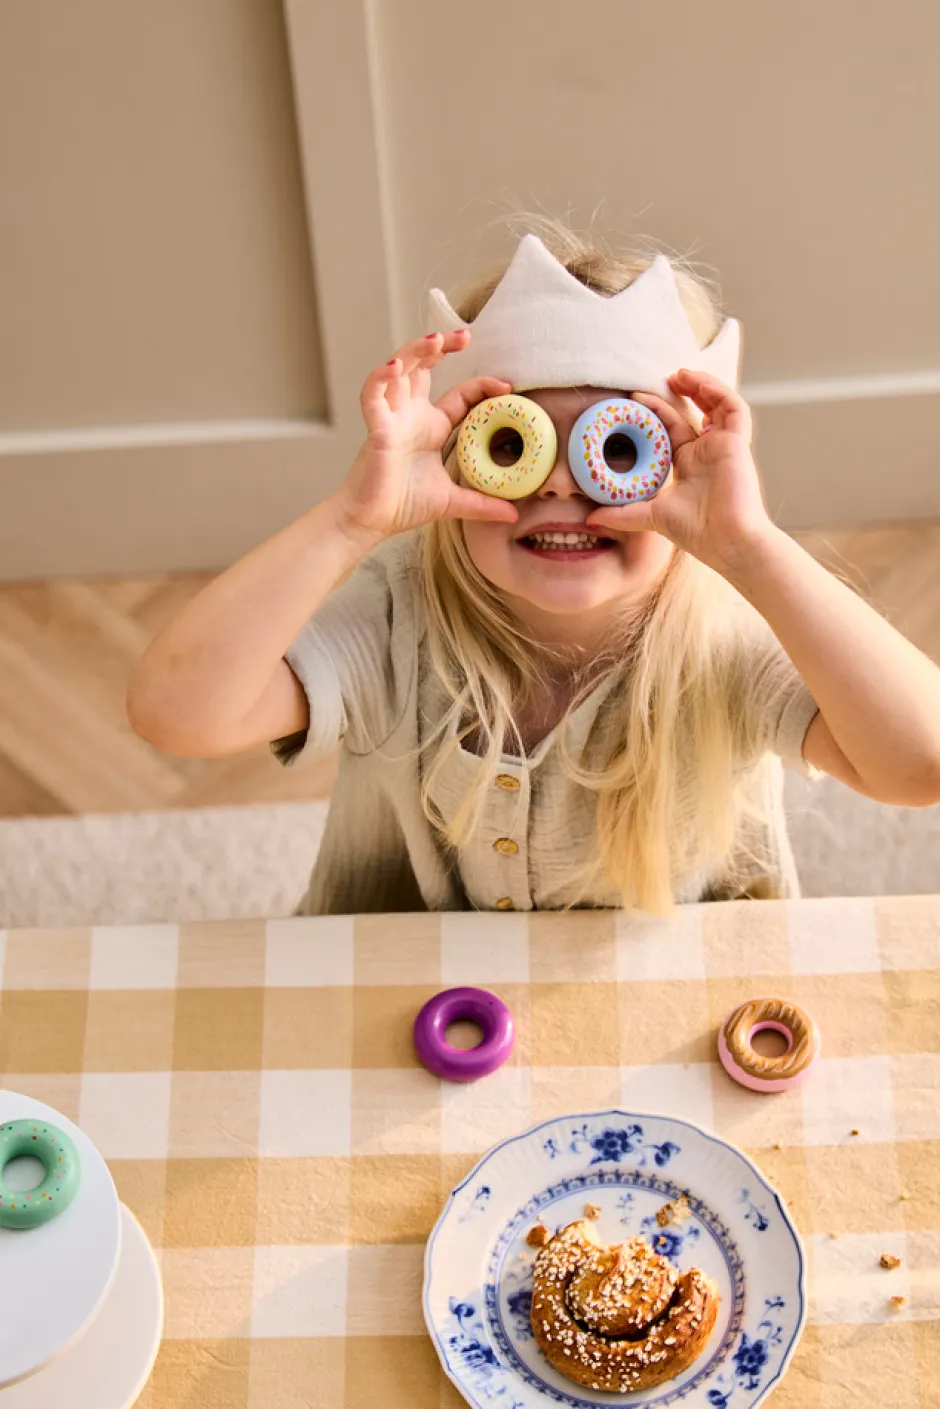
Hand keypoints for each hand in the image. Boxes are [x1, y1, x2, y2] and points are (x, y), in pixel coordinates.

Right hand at [331, 330, 519, 544]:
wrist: (371, 522)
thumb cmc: (403, 506)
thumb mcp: (453, 502)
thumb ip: (482, 503)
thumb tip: (514, 515)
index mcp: (431, 427)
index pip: (459, 395)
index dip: (481, 385)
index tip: (505, 386)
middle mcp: (410, 415)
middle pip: (423, 367)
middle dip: (441, 347)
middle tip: (464, 336)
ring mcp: (392, 418)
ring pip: (398, 370)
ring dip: (415, 351)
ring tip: (435, 341)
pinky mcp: (375, 428)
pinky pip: (372, 395)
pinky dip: (380, 378)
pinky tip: (395, 367)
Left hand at [584, 370, 773, 572]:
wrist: (726, 541)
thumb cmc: (697, 532)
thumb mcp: (650, 517)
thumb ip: (621, 515)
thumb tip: (590, 519)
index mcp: (688, 464)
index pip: (672, 427)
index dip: (656, 411)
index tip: (635, 398)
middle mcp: (706, 452)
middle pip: (696, 411)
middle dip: (682, 392)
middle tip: (664, 378)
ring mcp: (724, 446)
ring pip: (717, 404)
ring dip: (700, 385)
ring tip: (680, 374)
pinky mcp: (738, 442)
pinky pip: (733, 407)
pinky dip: (718, 391)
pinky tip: (697, 383)